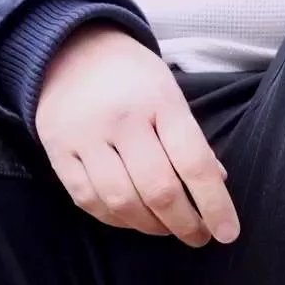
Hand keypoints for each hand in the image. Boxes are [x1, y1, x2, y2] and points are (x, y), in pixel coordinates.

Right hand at [36, 25, 240, 247]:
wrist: (69, 49)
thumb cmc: (132, 77)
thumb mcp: (171, 94)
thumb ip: (191, 140)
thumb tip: (216, 184)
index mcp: (161, 101)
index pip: (194, 163)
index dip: (215, 204)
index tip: (228, 232)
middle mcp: (122, 120)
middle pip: (159, 190)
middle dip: (185, 224)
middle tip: (198, 236)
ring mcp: (85, 136)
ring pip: (122, 202)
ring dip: (151, 226)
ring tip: (167, 229)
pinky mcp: (57, 151)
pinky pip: (88, 200)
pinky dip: (115, 219)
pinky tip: (132, 219)